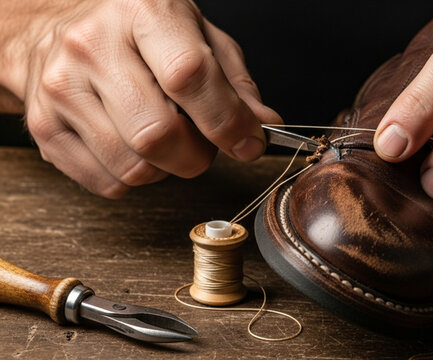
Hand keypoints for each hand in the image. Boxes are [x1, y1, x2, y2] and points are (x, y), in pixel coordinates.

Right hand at [0, 0, 280, 197]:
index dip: (226, 121)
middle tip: (201, 141)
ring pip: (133, 167)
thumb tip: (262, 126)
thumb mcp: (198, 35)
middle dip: (197, 155)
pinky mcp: (43, 126)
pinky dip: (134, 178)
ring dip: (166, 168)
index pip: (189, 76)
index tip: (248, 143)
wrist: (55, 30)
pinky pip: (107, 183)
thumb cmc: (136, 32)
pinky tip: (133, 146)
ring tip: (165, 138)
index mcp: (144, 13)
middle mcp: (94, 46)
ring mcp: (61, 87)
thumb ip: (235, 82)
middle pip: (157, 134)